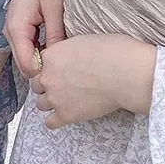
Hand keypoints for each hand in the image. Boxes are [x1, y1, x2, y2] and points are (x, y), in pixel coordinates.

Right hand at [4, 0, 65, 76]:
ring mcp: (12, 34)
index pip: (26, 63)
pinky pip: (26, 51)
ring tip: (58, 58)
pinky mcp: (17, 33)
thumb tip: (57, 57)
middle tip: (61, 66)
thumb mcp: (55, 7)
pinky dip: (38, 54)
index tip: (59, 70)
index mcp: (17, 28)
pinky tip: (52, 49)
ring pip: (24, 59)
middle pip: (23, 65)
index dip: (42, 71)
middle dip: (41, 68)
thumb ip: (55, 33)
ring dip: (40, 61)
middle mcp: (10, 33)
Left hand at [32, 34, 155, 128]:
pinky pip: (50, 122)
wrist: (127, 74)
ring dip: (51, 102)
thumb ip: (67, 51)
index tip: (60, 71)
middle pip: (37, 85)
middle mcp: (48, 78)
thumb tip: (67, 57)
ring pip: (41, 104)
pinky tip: (65, 115)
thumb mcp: (83, 40)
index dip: (50, 68)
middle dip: (49, 85)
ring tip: (67, 100)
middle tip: (64, 85)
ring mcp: (55, 98)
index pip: (39, 64)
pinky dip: (56, 120)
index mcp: (51, 56)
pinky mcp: (66, 115)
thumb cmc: (114, 52)